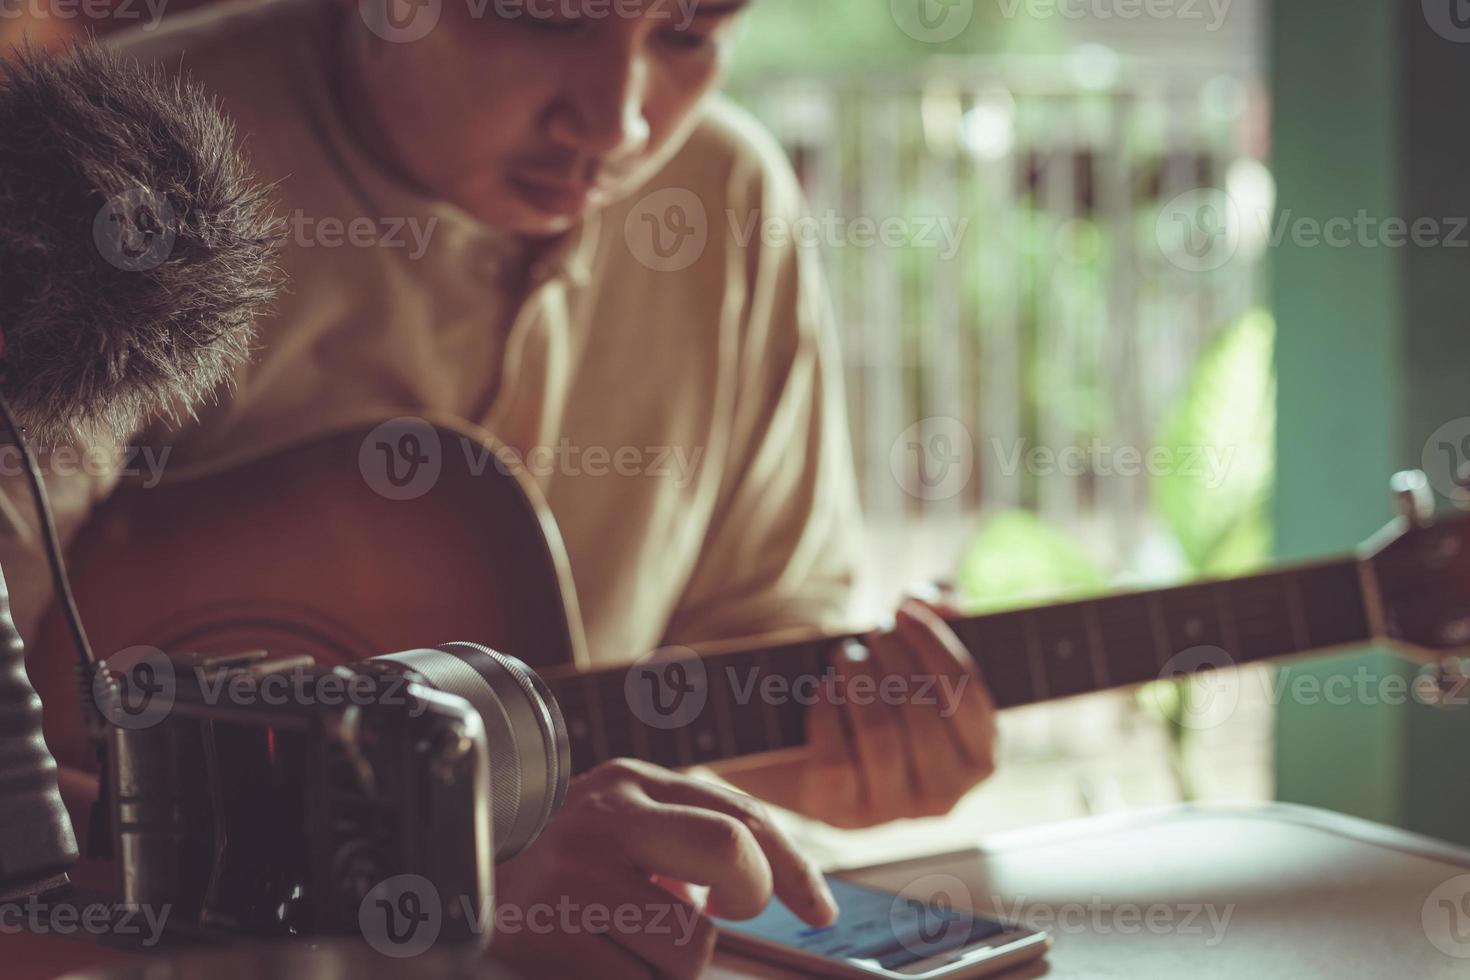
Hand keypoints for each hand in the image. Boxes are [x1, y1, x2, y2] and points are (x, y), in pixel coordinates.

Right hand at [491, 758, 837, 978]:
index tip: (818, 911)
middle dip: (751, 896)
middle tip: (721, 917)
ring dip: (669, 969)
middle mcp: (606, 816)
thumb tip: (770, 886)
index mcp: (630, 783)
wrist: (443, 874)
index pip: (741, 815)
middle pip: (732, 849)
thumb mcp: (615, 828)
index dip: (794, 870)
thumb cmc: (550, 864)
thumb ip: (684, 837)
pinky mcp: (547, 937)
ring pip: (688, 948)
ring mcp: (575, 875)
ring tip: (620, 948)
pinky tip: (593, 964)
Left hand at [739, 595, 996, 827]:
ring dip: (860, 680)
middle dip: (893, 657)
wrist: (813, 748)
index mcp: (981, 758)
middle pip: (922, 711)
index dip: (934, 643)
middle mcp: (945, 795)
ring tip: (846, 653)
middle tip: (872, 632)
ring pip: (881, 734)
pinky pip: (836, 759)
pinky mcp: (841, 814)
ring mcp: (893, 811)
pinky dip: (828, 714)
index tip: (904, 609)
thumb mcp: (917, 650)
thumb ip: (940, 609)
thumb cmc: (882, 692)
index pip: (967, 694)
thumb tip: (937, 597)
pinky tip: (824, 688)